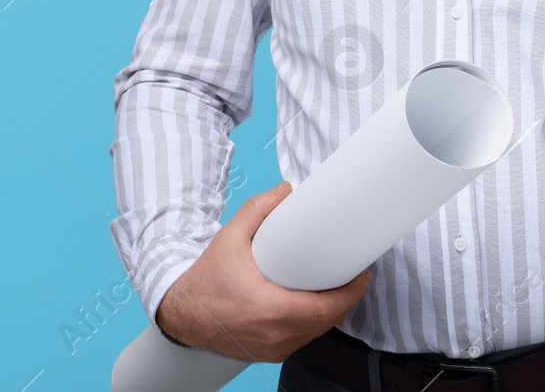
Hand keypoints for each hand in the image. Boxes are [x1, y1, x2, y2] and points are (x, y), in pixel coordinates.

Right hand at [155, 181, 374, 361]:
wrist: (181, 314)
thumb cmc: (205, 280)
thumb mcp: (229, 239)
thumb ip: (257, 210)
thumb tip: (285, 190)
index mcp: (269, 309)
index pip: (324, 308)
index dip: (350, 293)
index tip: (362, 275)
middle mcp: (274, 335)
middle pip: (326, 321)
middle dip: (346, 299)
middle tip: (355, 276)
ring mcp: (272, 348)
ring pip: (316, 333)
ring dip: (332, 313)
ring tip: (341, 288)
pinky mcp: (269, 353)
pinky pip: (302, 339)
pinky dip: (314, 324)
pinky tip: (319, 306)